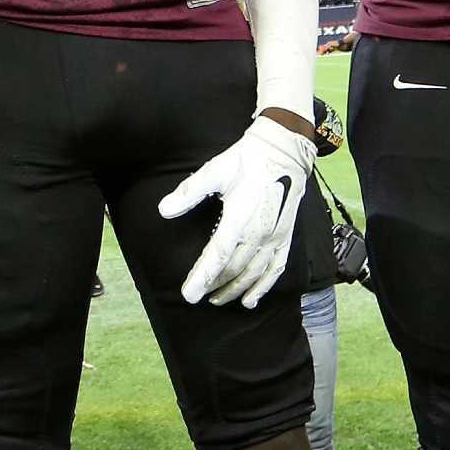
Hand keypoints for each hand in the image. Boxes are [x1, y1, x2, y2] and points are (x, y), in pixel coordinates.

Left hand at [158, 113, 316, 308]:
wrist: (283, 150)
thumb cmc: (246, 159)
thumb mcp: (214, 170)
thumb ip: (189, 192)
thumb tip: (163, 209)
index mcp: (239, 218)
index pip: (217, 257)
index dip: (202, 278)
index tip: (188, 294)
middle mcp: (258, 233)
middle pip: (233, 269)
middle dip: (215, 285)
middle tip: (198, 296)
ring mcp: (274, 237)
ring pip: (253, 274)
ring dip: (235, 290)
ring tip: (218, 299)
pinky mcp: (285, 236)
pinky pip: (276, 269)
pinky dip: (263, 287)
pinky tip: (251, 299)